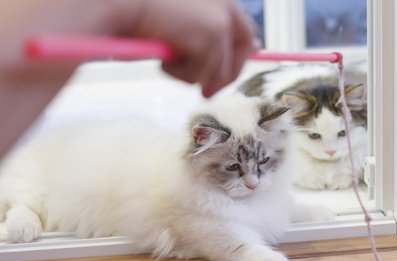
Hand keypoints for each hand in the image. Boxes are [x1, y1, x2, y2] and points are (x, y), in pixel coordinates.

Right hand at [130, 0, 256, 96]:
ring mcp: (221, 23)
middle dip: (224, 77)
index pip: (245, 31)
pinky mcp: (212, 38)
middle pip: (243, 51)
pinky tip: (164, 58)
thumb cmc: (144, 16)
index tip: (232, 74)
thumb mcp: (184, 25)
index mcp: (221, 0)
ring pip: (219, 71)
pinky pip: (203, 76)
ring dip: (191, 74)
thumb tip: (251, 49)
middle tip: (206, 94)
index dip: (243, 54)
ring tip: (167, 60)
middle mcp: (227, 7)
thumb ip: (210, 35)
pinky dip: (180, 75)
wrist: (124, 7)